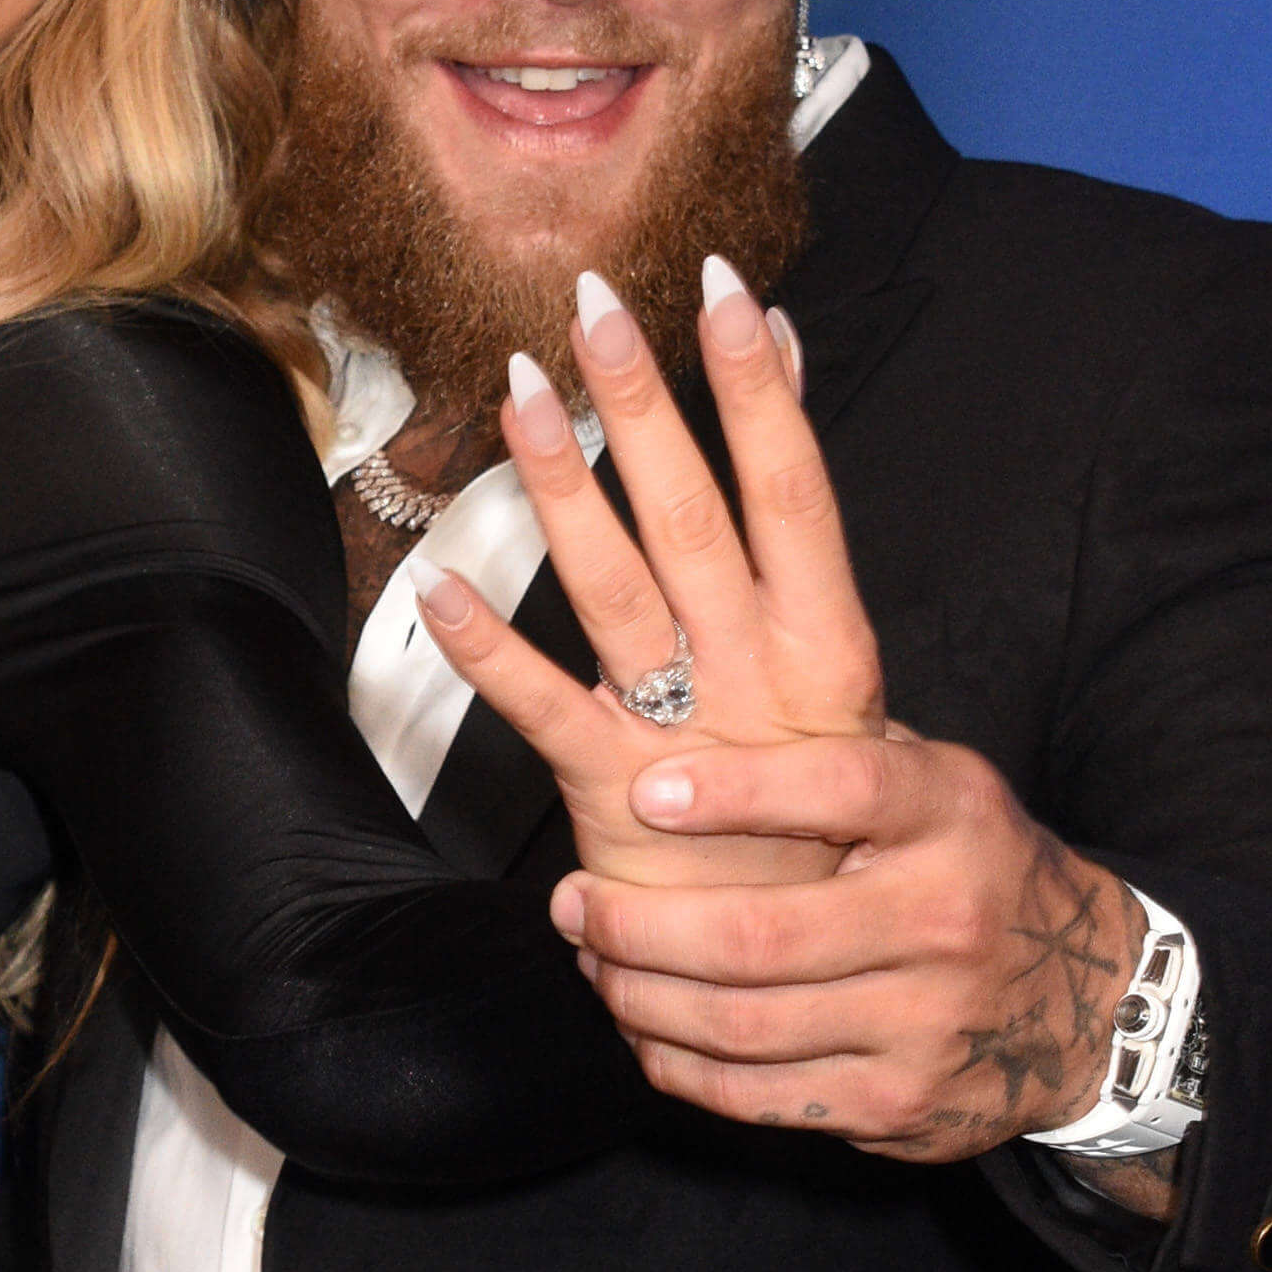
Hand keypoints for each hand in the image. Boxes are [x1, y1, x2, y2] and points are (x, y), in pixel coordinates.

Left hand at [416, 254, 876, 887]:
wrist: (824, 978)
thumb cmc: (821, 820)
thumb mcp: (836, 691)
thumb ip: (793, 561)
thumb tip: (777, 414)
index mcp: (829, 648)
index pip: (795, 493)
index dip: (761, 393)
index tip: (728, 292)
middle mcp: (762, 679)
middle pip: (695, 516)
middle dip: (646, 405)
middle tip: (596, 303)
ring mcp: (688, 736)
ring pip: (616, 585)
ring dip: (561, 483)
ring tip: (515, 391)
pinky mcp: (618, 797)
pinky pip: (541, 708)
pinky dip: (486, 645)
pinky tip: (435, 583)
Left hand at [557, 732, 1147, 1172]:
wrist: (1090, 1000)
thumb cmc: (968, 866)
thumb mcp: (935, 783)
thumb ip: (832, 749)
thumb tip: (680, 700)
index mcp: (950, 814)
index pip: (840, 791)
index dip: (734, 792)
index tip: (642, 790)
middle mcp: (945, 918)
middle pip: (761, 935)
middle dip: (639, 924)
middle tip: (571, 903)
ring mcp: (926, 1023)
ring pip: (743, 1023)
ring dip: (641, 996)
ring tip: (594, 960)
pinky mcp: (901, 1103)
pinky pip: (759, 1095)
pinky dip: (679, 1066)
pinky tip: (642, 1031)